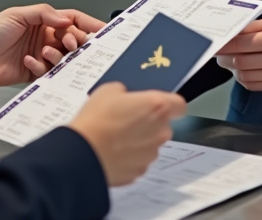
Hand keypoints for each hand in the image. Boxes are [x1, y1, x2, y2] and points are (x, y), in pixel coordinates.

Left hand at [0, 5, 105, 93]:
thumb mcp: (17, 16)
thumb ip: (44, 14)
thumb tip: (66, 19)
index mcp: (42, 20)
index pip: (71, 19)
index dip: (87, 24)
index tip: (101, 31)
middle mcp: (44, 37)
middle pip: (72, 39)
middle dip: (75, 41)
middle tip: (71, 44)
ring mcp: (41, 55)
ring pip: (63, 57)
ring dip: (58, 55)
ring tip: (45, 52)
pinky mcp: (36, 72)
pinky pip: (49, 71)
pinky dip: (42, 66)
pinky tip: (29, 61)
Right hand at [69, 83, 186, 186]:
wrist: (83, 152)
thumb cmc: (96, 119)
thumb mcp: (108, 90)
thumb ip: (126, 94)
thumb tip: (126, 99)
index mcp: (157, 107)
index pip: (179, 105)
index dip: (169, 104)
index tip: (158, 104)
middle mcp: (160, 131)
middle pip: (162, 126)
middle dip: (148, 123)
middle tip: (125, 119)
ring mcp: (151, 154)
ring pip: (150, 144)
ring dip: (138, 140)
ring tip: (114, 137)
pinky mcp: (139, 171)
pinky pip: (138, 160)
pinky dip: (128, 157)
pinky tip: (111, 151)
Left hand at [216, 16, 261, 95]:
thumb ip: (254, 26)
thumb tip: (233, 32)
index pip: (243, 43)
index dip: (225, 44)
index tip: (215, 44)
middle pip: (241, 61)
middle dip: (224, 57)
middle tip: (219, 53)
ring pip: (244, 75)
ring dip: (233, 68)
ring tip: (230, 60)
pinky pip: (253, 85)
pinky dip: (243, 78)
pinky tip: (243, 70)